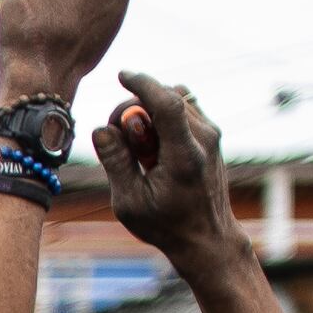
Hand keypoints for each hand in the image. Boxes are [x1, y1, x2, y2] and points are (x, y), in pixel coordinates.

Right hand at [90, 68, 228, 257]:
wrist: (207, 237)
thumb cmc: (166, 225)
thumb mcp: (130, 202)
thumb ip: (116, 162)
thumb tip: (101, 129)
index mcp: (184, 155)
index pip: (167, 103)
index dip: (143, 84)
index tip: (122, 75)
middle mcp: (203, 138)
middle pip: (165, 97)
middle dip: (134, 108)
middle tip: (118, 140)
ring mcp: (210, 133)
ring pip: (174, 97)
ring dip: (148, 112)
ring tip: (138, 147)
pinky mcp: (210, 134)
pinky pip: (182, 106)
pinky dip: (161, 115)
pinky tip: (152, 144)